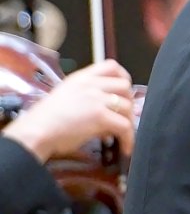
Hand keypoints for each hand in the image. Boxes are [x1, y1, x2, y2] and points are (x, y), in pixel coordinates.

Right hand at [6, 60, 135, 163]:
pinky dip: (129, 138)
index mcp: (81, 78)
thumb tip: (110, 110)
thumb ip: (88, 97)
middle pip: (125, 86)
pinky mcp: (100, 116)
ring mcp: (96, 99)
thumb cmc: (45, 120)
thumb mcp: (66, 97)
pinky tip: (125, 147)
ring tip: (122, 135)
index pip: (111, 66)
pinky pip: (125, 126)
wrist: (36, 131)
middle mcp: (90, 85)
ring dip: (128, 122)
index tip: (125, 91)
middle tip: (124, 116)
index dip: (124, 77)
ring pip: (127, 107)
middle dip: (128, 102)